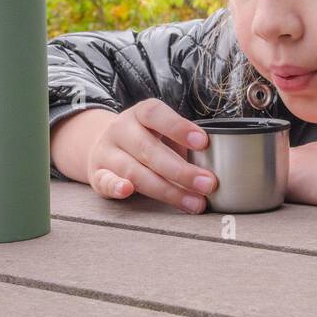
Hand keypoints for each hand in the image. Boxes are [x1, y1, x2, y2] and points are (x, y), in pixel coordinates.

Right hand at [83, 99, 217, 213]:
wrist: (103, 145)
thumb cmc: (146, 140)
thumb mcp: (161, 132)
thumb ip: (184, 143)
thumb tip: (219, 165)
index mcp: (140, 114)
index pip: (157, 115)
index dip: (179, 127)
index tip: (204, 142)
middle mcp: (121, 130)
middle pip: (150, 150)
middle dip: (182, 170)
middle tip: (208, 184)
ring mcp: (107, 152)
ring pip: (134, 171)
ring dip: (167, 190)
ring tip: (194, 202)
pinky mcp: (97, 175)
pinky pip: (105, 181)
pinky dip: (116, 186)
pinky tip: (128, 191)